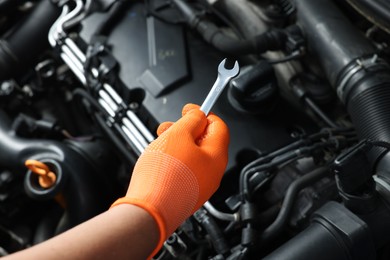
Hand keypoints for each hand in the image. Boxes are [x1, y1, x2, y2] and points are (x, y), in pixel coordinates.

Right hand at [111, 103, 228, 254]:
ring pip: (192, 156)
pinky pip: (184, 170)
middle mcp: (212, 173)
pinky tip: (159, 160)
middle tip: (170, 127)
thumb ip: (191, 120)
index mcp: (216, 156)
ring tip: (160, 143)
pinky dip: (173, 160)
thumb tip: (198, 115)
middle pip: (204, 141)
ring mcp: (199, 185)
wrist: (149, 211)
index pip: (219, 127)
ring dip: (177, 144)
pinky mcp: (186, 194)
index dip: (204, 114)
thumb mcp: (178, 135)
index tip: (190, 109)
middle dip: (186, 129)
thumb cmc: (163, 176)